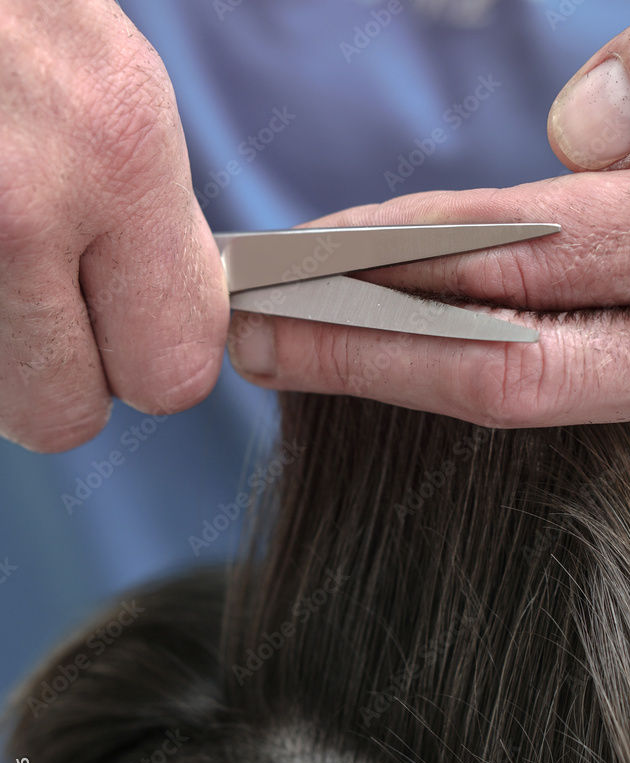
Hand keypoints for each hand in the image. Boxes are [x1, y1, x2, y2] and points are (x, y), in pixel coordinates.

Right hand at [1, 0, 228, 451]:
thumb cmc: (22, 14)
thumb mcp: (119, 94)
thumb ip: (153, 231)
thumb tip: (167, 334)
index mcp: (115, 154)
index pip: (173, 372)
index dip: (152, 363)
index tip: (134, 331)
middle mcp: (19, 202)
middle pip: (61, 418)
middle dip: (60, 381)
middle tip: (47, 309)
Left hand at [228, 0, 629, 473]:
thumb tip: (575, 127)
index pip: (531, 256)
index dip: (399, 264)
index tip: (291, 264)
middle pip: (513, 378)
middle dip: (368, 365)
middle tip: (258, 347)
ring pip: (555, 407)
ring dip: (428, 381)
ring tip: (323, 348)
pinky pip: (612, 412)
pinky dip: (516, 381)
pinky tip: (448, 355)